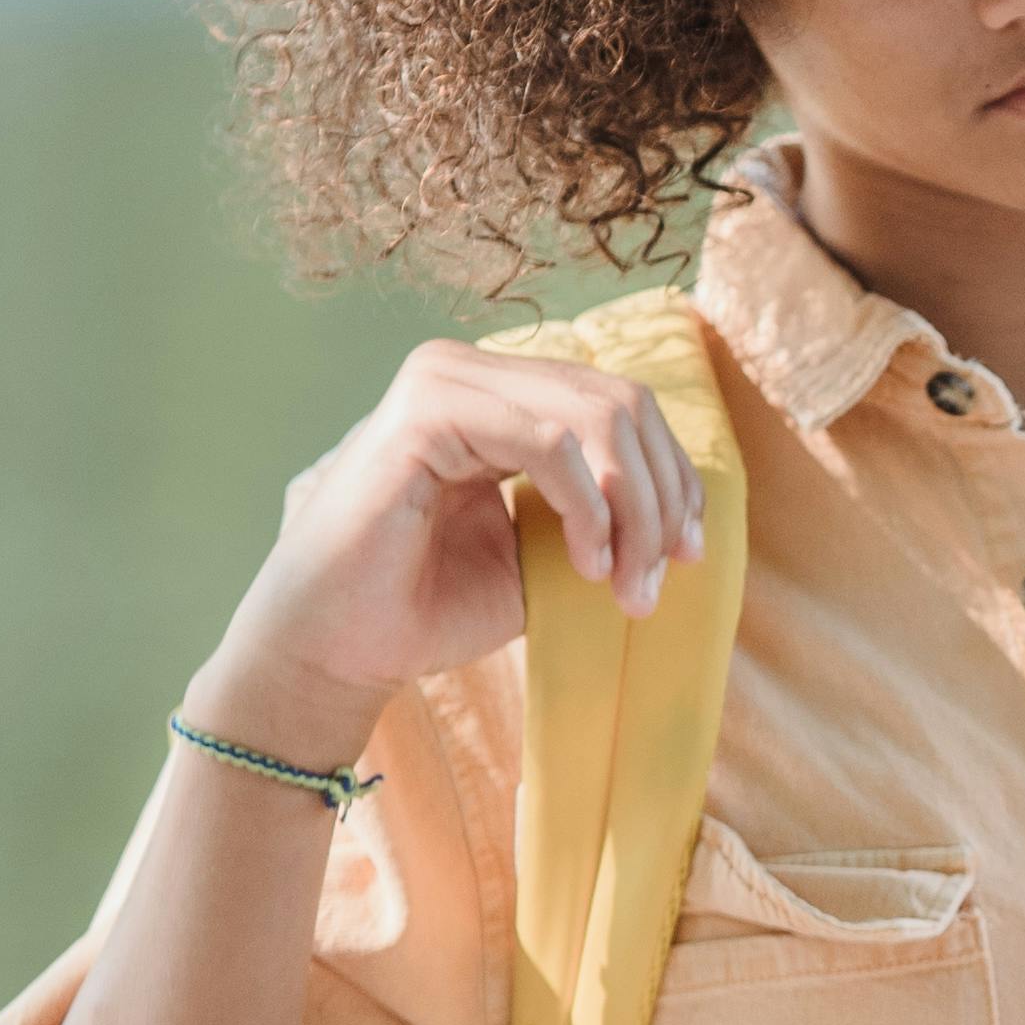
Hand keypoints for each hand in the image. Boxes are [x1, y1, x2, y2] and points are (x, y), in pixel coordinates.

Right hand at [205, 346, 708, 766]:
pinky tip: (586, 564)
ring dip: (632, 510)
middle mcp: (471, 372)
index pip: (620, 403)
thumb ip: (600, 517)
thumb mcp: (541, 556)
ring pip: (592, 416)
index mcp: (499, 396)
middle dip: (661, 496)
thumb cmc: (426, 608)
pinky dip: (587, 507)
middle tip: (661, 578)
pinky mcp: (422, 411)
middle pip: (619, 401)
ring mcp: (443, 380)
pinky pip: (548, 441)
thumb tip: (686, 514)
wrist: (334, 652)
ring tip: (626, 583)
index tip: (690, 554)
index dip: (672, 476)